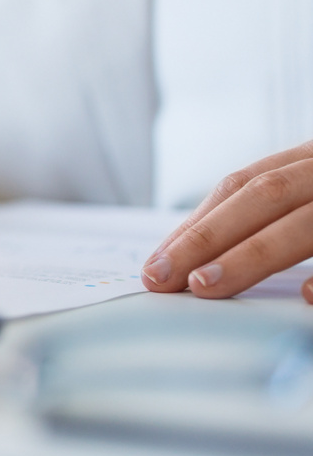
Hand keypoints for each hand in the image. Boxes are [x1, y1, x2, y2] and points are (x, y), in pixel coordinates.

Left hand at [143, 140, 312, 300]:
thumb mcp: (308, 187)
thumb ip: (273, 210)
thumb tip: (205, 254)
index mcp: (308, 160)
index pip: (241, 186)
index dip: (197, 222)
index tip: (158, 261)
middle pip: (262, 197)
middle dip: (206, 238)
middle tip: (162, 277)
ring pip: (304, 223)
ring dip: (251, 255)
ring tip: (204, 285)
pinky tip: (305, 295)